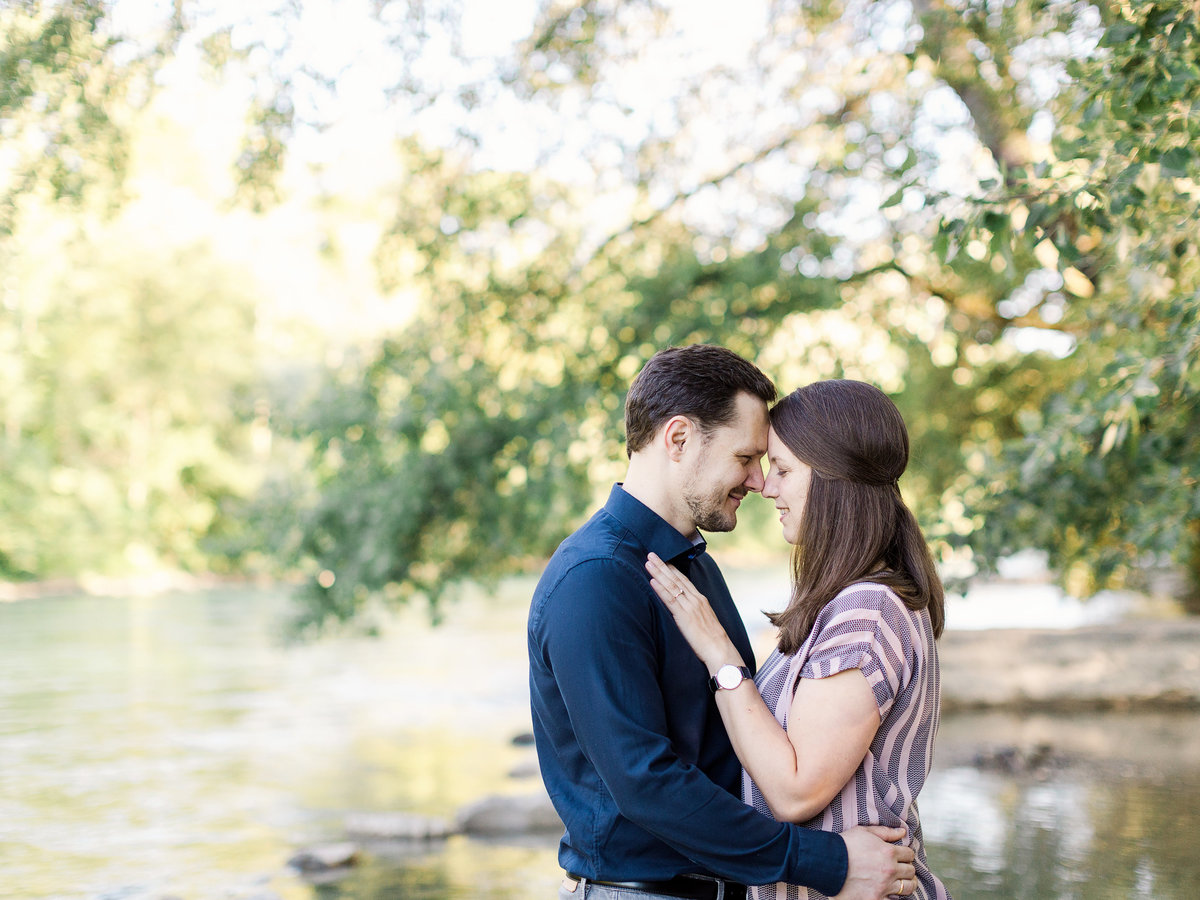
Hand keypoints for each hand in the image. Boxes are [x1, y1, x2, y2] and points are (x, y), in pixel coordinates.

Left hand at [645, 552, 741, 670]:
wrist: (720, 650)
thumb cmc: (712, 640)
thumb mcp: (704, 620)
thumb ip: (695, 611)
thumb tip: (684, 610)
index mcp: (700, 599)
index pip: (684, 580)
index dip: (672, 569)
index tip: (663, 559)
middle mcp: (695, 599)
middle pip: (676, 578)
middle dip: (663, 565)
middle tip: (651, 553)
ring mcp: (690, 607)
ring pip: (671, 585)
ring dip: (658, 573)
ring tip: (648, 562)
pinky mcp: (684, 616)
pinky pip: (670, 600)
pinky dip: (660, 589)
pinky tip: (652, 581)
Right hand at [833, 825, 915, 899]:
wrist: (826, 863)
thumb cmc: (844, 845)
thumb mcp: (863, 832)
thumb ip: (885, 832)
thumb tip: (902, 832)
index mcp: (888, 852)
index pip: (909, 854)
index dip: (906, 854)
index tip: (902, 856)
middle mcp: (889, 870)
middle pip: (910, 871)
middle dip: (907, 868)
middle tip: (901, 868)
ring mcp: (884, 886)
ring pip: (908, 887)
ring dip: (906, 883)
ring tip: (901, 882)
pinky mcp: (876, 899)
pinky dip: (894, 896)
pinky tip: (889, 892)